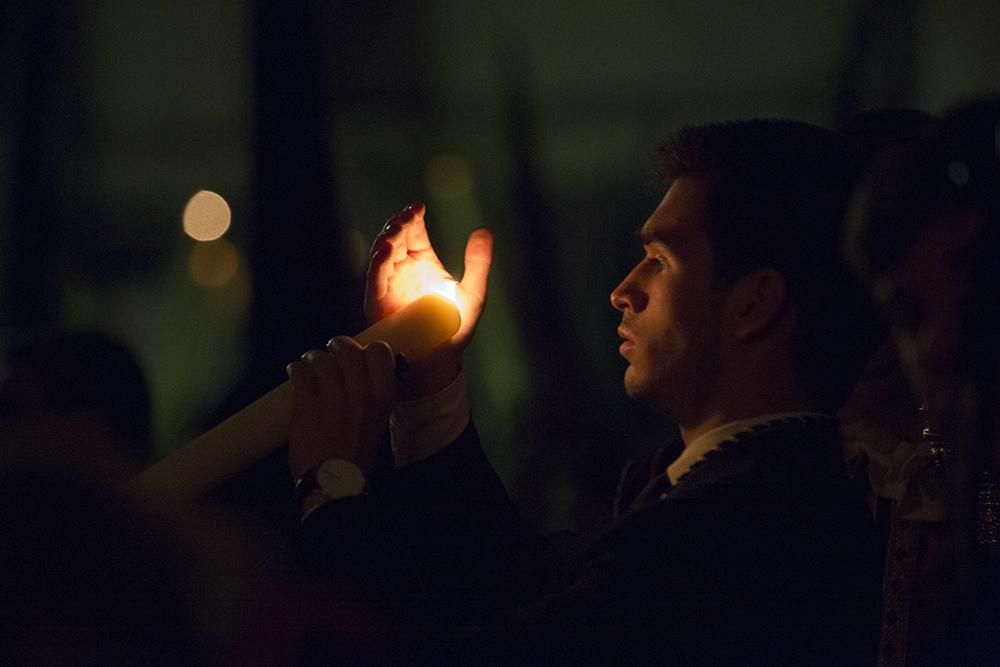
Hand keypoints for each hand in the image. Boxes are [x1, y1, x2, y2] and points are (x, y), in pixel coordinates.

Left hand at [286, 337, 395, 478]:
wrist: (335, 481)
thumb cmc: (358, 452)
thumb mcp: (379, 419)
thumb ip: (374, 391)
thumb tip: (364, 367)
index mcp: (383, 395)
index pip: (378, 351)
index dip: (366, 350)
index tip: (358, 356)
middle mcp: (360, 391)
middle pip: (347, 348)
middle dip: (336, 347)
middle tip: (330, 355)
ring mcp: (333, 396)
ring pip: (320, 357)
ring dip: (313, 359)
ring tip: (310, 367)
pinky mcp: (307, 404)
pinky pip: (299, 371)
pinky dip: (296, 369)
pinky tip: (297, 374)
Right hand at [365, 202, 492, 397]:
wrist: (440, 360)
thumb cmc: (455, 328)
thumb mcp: (474, 293)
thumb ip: (479, 264)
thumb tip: (484, 230)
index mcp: (423, 262)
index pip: (414, 231)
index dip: (413, 217)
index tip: (419, 206)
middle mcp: (403, 269)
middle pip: (395, 237)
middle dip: (398, 224)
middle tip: (407, 216)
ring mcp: (389, 285)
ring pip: (381, 255)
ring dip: (386, 240)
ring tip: (396, 230)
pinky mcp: (379, 303)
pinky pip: (375, 280)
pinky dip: (378, 264)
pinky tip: (385, 251)